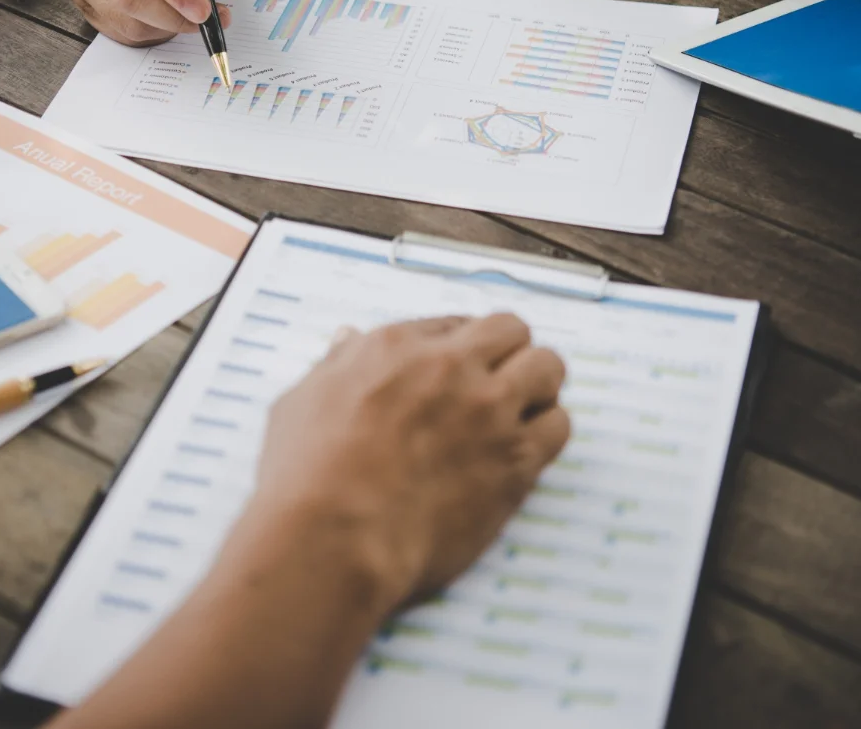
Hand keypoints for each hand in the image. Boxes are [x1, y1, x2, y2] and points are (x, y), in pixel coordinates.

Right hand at [243, 314, 570, 609]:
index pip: (453, 324)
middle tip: (497, 383)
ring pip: (549, 368)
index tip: (458, 370)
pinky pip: (559, 426)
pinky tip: (525, 450)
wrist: (335, 537)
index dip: (460, 347)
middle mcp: (451, 368)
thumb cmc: (305, 475)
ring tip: (519, 414)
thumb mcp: (301, 402)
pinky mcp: (515, 462)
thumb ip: (334, 366)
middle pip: (512, 330)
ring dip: (537, 386)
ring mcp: (489, 412)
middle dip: (508, 351)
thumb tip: (347, 341)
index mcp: (396, 346)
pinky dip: (547, 431)